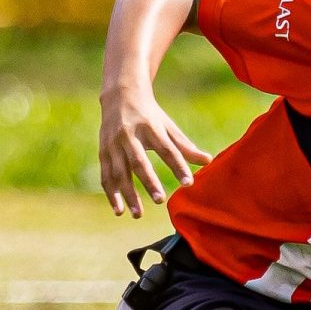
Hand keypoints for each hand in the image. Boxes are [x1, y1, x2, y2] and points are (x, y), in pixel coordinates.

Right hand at [97, 83, 213, 217]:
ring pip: (119, 172)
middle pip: (139, 161)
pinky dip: (112, 194)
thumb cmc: (150, 115)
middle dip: (149, 181)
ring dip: (127, 194)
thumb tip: (208, 161)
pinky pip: (106, 176)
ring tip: (138, 214)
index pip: (166, 149)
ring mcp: (113, 143)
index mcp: (150, 127)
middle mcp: (129, 135)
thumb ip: (185, 146)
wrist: (120, 95)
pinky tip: (119, 210)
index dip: (178, 166)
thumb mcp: (168, 126)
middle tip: (160, 200)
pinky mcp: (103, 151)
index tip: (188, 183)